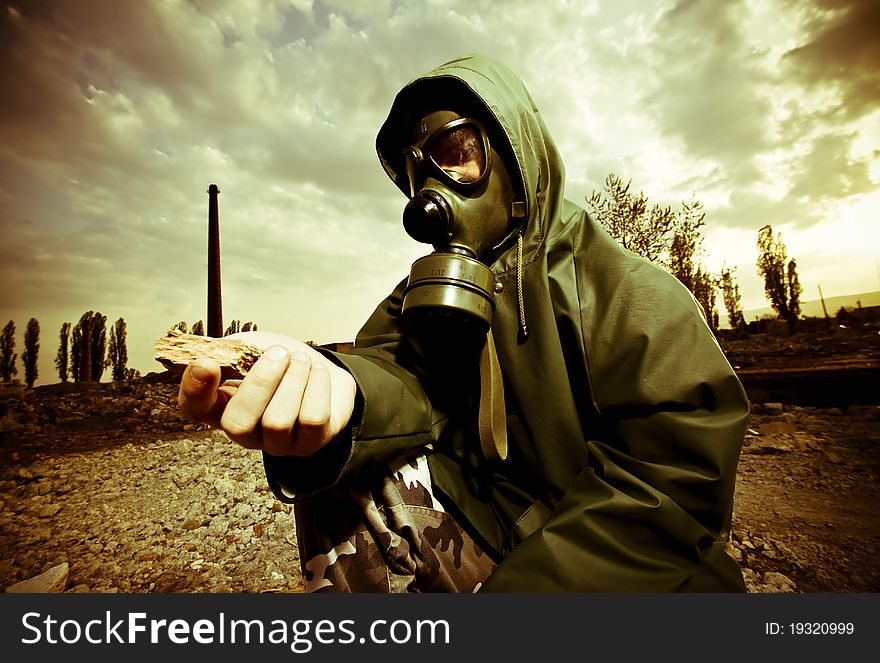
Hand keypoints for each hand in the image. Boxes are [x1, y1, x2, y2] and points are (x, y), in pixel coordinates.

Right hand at [177, 331, 356, 456]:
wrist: (323, 369)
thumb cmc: (283, 361)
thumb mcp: (253, 347)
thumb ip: (232, 350)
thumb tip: (209, 353)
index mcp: (222, 405)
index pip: (195, 409)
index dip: (194, 390)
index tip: (206, 363)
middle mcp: (245, 432)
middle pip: (237, 424)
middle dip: (261, 382)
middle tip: (279, 352)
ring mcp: (277, 443)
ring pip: (278, 421)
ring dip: (294, 380)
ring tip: (301, 359)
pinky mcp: (309, 443)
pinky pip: (312, 419)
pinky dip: (317, 387)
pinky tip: (316, 372)